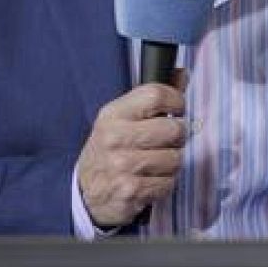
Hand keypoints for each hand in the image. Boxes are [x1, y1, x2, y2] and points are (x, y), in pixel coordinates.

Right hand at [75, 83, 187, 229]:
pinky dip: (164, 184)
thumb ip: (154, 96)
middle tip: (166, 141)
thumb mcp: (123, 118)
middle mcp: (115, 138)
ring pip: (175, 158)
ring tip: (155, 163)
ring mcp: (121, 166)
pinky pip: (169, 183)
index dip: (176, 101)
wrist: (85, 192)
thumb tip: (182, 73)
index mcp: (113, 115)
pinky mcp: (130, 190)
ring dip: (171, 163)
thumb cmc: (110, 150)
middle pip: (173, 128)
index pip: (156, 95)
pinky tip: (148, 180)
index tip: (177, 109)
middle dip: (177, 137)